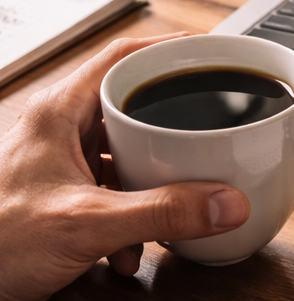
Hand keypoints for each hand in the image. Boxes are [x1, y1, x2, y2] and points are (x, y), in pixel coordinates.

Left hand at [0, 36, 249, 300]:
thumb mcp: (85, 223)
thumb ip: (162, 212)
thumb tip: (226, 202)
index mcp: (58, 114)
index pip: (123, 59)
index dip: (170, 51)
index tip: (211, 55)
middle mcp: (61, 134)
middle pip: (133, 109)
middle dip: (174, 131)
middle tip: (209, 135)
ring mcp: (63, 169)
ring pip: (128, 157)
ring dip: (156, 186)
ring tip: (179, 202)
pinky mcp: (65, 204)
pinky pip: (116, 197)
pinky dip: (135, 222)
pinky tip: (136, 249)